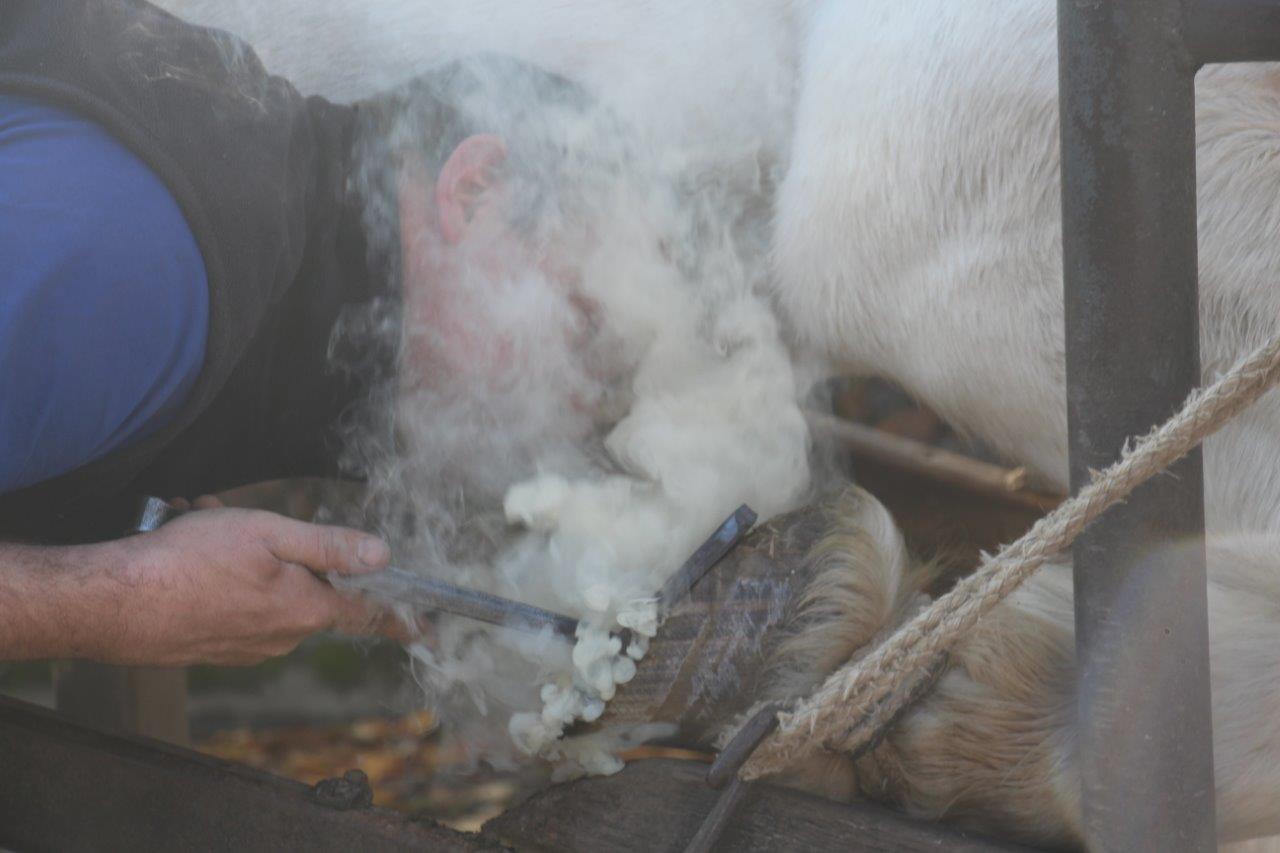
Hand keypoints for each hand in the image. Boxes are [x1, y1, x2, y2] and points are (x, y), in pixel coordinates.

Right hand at [83, 506, 393, 665]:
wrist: (114, 604)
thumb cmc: (190, 564)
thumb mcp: (270, 536)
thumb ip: (330, 546)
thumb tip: (383, 555)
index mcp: (307, 610)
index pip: (369, 615)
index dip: (401, 618)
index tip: (430, 629)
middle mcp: (283, 638)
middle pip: (308, 589)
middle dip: (283, 551)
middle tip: (238, 523)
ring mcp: (246, 647)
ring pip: (264, 591)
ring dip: (243, 557)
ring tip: (201, 528)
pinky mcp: (214, 647)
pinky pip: (233, 604)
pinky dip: (217, 575)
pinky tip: (188, 550)